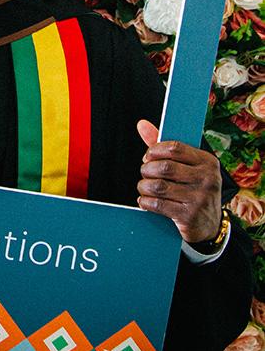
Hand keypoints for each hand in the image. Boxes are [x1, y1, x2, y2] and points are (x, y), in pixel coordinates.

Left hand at [136, 119, 221, 243]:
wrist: (209, 226)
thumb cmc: (193, 190)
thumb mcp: (186, 167)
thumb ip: (163, 147)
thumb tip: (141, 124)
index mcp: (208, 161)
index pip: (174, 148)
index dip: (154, 150)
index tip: (148, 157)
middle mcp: (207, 179)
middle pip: (164, 167)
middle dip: (147, 170)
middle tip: (145, 174)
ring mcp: (200, 198)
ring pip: (159, 186)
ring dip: (144, 186)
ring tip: (144, 188)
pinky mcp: (190, 216)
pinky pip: (158, 204)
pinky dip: (146, 202)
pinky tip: (145, 202)